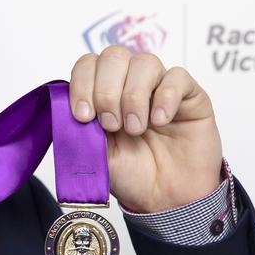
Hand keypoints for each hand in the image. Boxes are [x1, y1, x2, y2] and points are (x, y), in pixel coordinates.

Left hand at [69, 45, 222, 212]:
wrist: (165, 198)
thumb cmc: (130, 172)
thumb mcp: (95, 153)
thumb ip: (80, 128)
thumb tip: (65, 109)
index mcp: (102, 91)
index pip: (88, 64)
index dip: (82, 84)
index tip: (83, 116)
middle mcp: (129, 82)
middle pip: (114, 56)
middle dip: (106, 91)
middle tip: (111, 125)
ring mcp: (159, 86)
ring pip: (144, 62)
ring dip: (134, 96)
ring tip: (135, 128)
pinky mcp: (189, 95)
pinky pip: (177, 77)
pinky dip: (165, 97)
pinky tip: (159, 121)